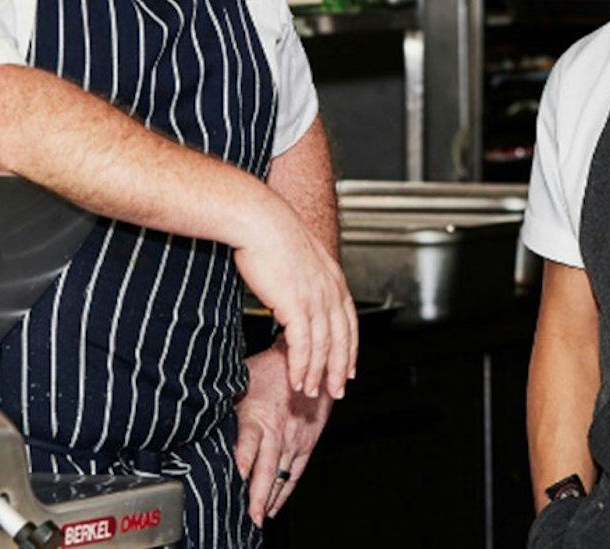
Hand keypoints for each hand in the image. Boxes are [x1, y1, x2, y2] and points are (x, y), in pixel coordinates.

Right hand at [232, 207, 354, 399]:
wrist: (258, 218)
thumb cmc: (269, 230)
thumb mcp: (297, 253)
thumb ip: (302, 275)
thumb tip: (292, 288)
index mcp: (332, 278)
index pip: (349, 322)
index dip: (350, 347)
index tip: (349, 366)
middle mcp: (330, 290)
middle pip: (342, 339)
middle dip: (339, 369)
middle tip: (336, 390)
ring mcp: (315, 299)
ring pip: (323, 347)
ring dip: (316, 373)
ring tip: (309, 391)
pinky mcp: (296, 305)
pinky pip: (302, 346)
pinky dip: (301, 367)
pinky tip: (297, 379)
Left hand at [232, 345, 331, 525]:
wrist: (310, 363)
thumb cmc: (272, 368)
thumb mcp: (241, 378)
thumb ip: (223, 400)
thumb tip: (193, 410)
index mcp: (258, 415)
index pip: (250, 440)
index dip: (244, 458)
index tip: (238, 474)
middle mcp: (278, 431)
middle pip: (267, 467)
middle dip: (258, 494)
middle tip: (250, 514)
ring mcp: (293, 440)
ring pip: (280, 476)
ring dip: (269, 498)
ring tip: (258, 517)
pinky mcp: (306, 445)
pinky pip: (295, 474)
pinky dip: (284, 492)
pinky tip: (273, 506)